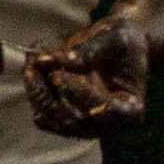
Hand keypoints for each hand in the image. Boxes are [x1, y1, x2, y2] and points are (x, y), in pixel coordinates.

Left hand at [24, 17, 149, 136]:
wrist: (119, 45)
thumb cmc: (125, 40)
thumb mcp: (114, 38)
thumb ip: (90, 51)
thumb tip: (56, 61)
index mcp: (130, 110)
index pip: (104, 113)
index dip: (80, 96)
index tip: (60, 73)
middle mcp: (107, 125)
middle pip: (72, 121)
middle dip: (50, 91)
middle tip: (38, 58)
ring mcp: (85, 125)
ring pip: (52, 119)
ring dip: (37, 89)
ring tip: (34, 56)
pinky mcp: (66, 117)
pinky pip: (42, 114)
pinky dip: (34, 90)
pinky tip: (33, 64)